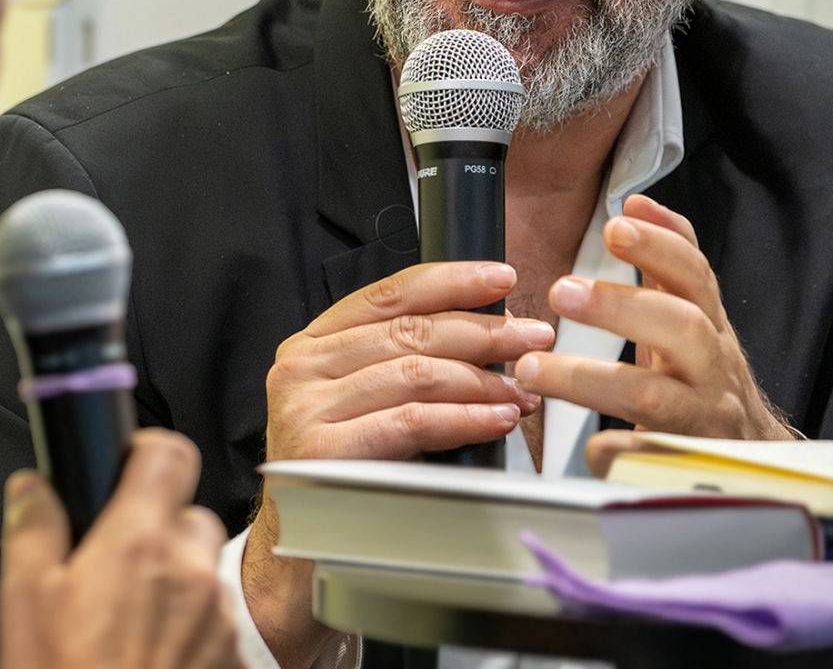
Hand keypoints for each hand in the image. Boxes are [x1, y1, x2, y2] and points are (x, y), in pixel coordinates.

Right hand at [0, 428, 241, 668]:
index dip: (146, 453)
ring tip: (129, 623)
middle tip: (114, 570)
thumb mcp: (25, 604)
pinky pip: (216, 617)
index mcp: (139, 541)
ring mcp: (219, 612)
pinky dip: (190, 625)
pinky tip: (152, 654)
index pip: (169, 453)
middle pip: (187, 514)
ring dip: (175, 580)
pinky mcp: (233, 652)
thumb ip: (34, 530)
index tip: (126, 469)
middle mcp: (191, 568)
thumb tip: (32, 486)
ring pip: (204, 568)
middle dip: (155, 531)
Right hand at [244, 260, 554, 667]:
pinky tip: (497, 419)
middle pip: (411, 331)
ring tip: (523, 388)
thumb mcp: (368, 404)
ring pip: (415, 373)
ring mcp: (305, 408)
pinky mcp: (320, 452)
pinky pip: (411, 422)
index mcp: (312, 345)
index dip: (452, 281)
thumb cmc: (343, 476)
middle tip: (533, 338)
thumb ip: (406, 363)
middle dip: (483, 332)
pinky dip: (464, 418)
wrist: (298, 554)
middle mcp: (301, 368)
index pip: (390, 293)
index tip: (502, 278)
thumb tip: (495, 335)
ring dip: (482, 379)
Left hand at [514, 195, 792, 457]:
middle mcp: (712, 367)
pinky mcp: (682, 464)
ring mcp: (700, 417)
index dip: (661, 246)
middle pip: (683, 328)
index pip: (694, 276)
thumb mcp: (696, 315)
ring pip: (655, 396)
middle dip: (622, 306)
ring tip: (534, 369)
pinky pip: (649, 460)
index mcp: (710, 325)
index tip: (618, 223)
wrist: (750, 454)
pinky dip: (618, 451)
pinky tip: (587, 447)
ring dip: (591, 379)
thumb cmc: (706, 377)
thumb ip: (668, 265)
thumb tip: (637, 205)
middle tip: (562, 292)